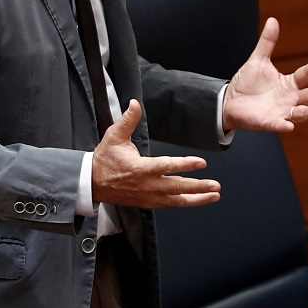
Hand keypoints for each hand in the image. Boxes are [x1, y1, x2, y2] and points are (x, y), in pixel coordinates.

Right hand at [92, 99, 220, 207]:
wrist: (92, 182)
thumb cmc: (105, 159)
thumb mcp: (114, 136)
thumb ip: (128, 120)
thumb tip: (135, 103)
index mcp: (140, 168)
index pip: (167, 167)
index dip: (185, 165)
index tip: (201, 163)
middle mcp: (147, 185)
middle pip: (177, 187)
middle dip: (198, 187)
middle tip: (215, 185)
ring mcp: (148, 196)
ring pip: (176, 200)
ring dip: (197, 199)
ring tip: (214, 195)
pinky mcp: (148, 203)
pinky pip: (170, 205)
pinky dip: (185, 203)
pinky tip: (197, 200)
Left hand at [222, 17, 307, 132]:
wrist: (230, 102)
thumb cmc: (247, 83)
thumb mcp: (258, 60)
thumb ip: (267, 42)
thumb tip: (273, 20)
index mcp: (288, 83)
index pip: (305, 74)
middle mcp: (289, 99)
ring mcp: (281, 112)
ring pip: (302, 113)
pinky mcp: (268, 122)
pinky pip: (278, 125)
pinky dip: (283, 126)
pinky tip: (289, 125)